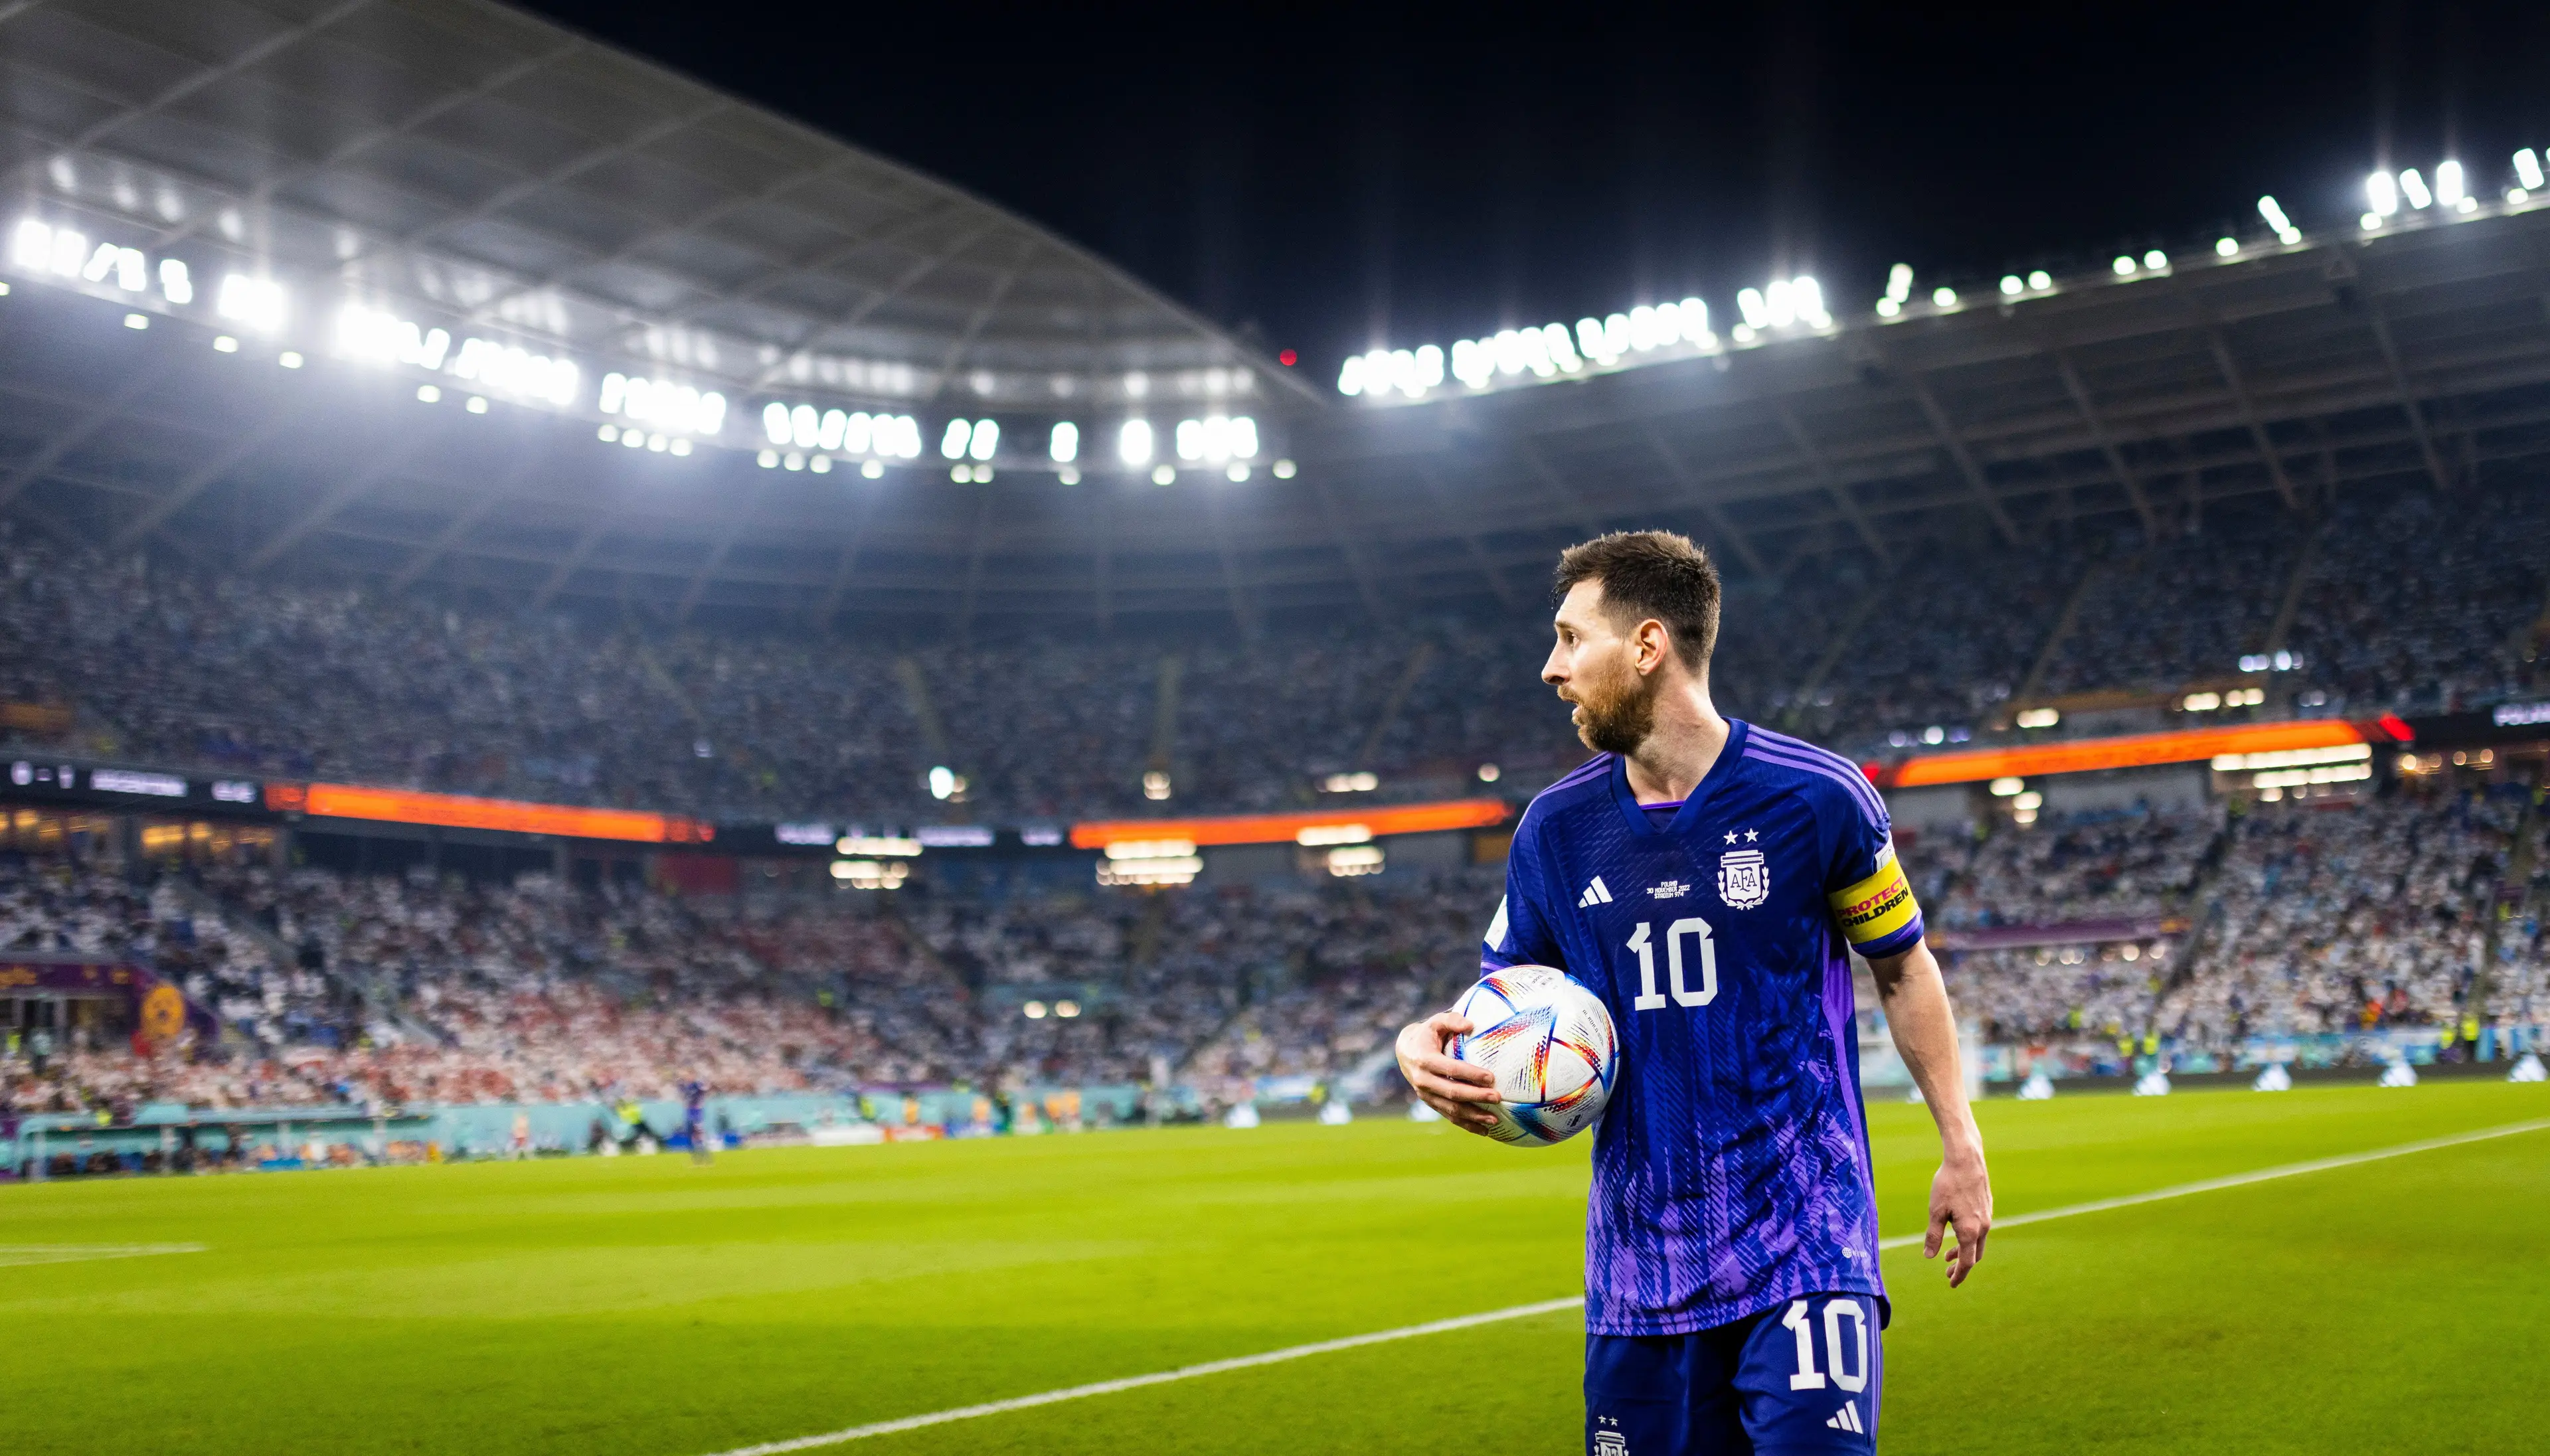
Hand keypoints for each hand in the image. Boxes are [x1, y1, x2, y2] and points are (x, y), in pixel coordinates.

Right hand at [1394, 1011, 1502, 1134]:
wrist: (1405, 1052)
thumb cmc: (1427, 1034)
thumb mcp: (1435, 1022)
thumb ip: (1451, 1020)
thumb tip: (1470, 1025)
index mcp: (1425, 1060)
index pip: (1451, 1069)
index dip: (1471, 1074)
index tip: (1491, 1077)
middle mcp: (1423, 1080)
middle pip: (1452, 1092)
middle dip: (1476, 1097)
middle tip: (1497, 1098)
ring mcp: (1426, 1095)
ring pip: (1451, 1109)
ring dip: (1473, 1116)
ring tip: (1495, 1120)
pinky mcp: (1431, 1103)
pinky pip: (1449, 1117)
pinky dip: (1467, 1125)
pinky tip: (1485, 1130)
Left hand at [1925, 1145, 1990, 1286]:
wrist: (1966, 1160)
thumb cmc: (1948, 1184)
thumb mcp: (1935, 1211)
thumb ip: (1933, 1236)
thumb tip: (1929, 1257)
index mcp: (1970, 1231)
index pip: (1966, 1262)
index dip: (1959, 1275)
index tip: (1951, 1285)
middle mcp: (1983, 1227)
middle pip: (1975, 1255)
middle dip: (1961, 1267)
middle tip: (1947, 1274)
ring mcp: (1987, 1217)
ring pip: (1978, 1243)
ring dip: (1964, 1252)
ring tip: (1948, 1256)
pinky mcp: (1987, 1208)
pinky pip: (1980, 1231)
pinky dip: (1969, 1239)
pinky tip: (1957, 1233)